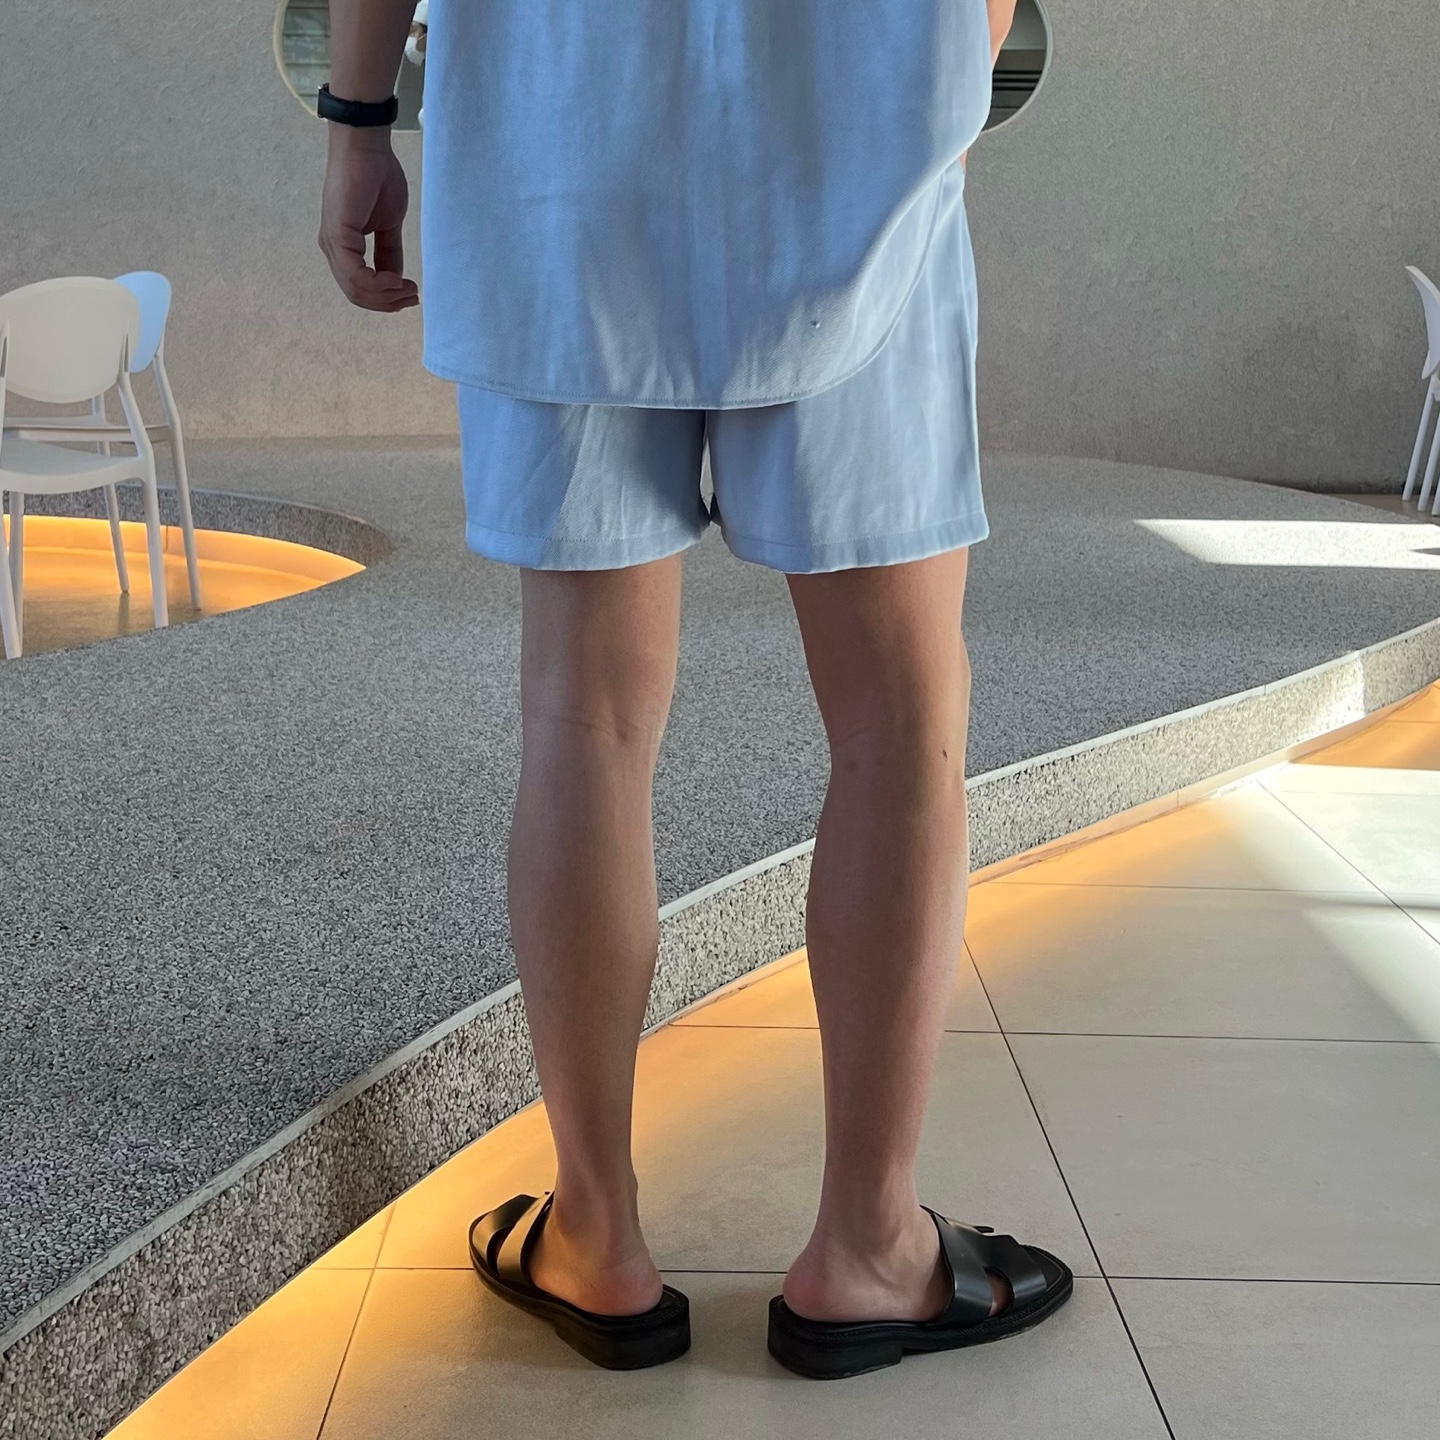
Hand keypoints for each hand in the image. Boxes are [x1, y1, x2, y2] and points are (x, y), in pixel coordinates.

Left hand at [319, 127, 419, 312]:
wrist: (367, 147)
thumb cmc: (377, 176)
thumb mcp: (389, 224)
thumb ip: (389, 253)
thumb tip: (395, 278)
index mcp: (343, 246)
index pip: (359, 287)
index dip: (385, 299)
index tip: (412, 294)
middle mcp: (333, 248)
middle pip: (356, 294)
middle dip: (387, 302)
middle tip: (412, 297)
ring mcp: (333, 243)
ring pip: (355, 289)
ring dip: (385, 296)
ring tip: (408, 289)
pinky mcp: (337, 235)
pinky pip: (355, 275)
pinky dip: (377, 284)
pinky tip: (395, 280)